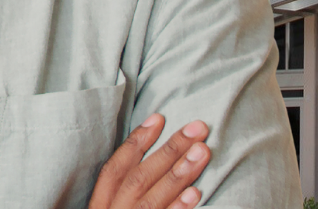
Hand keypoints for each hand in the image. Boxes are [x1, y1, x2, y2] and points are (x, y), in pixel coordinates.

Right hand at [89, 114, 211, 208]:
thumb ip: (125, 194)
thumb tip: (154, 158)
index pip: (114, 169)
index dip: (136, 142)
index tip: (159, 117)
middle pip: (139, 179)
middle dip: (169, 150)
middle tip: (198, 128)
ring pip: (151, 200)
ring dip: (179, 174)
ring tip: (203, 152)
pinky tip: (196, 195)